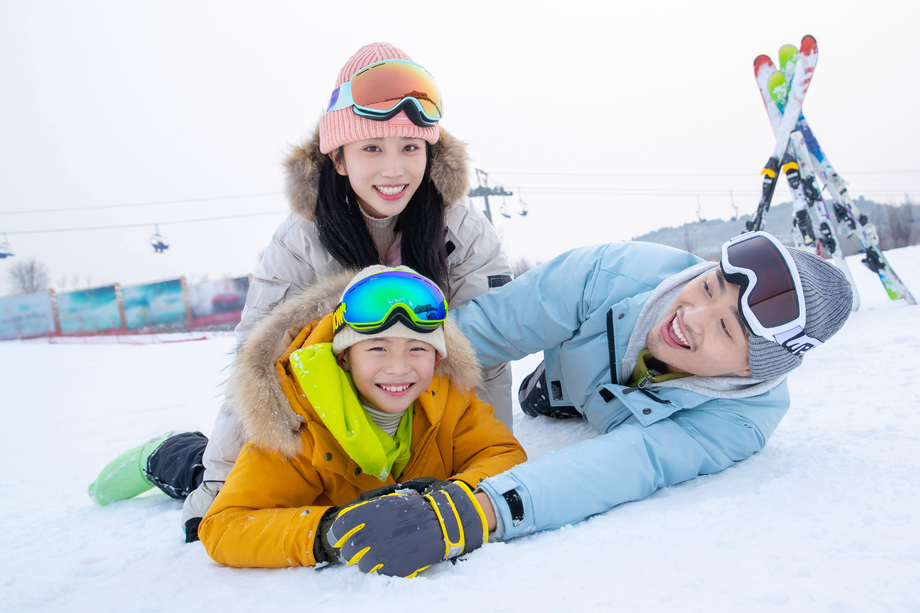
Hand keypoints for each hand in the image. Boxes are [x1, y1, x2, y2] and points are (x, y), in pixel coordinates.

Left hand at [327, 481, 487, 576]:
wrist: (440, 523)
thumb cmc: (414, 510)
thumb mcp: (389, 502)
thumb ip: (366, 511)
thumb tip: (348, 523)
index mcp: (366, 515)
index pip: (339, 529)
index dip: (338, 535)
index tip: (341, 538)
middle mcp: (369, 534)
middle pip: (347, 551)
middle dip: (352, 551)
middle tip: (361, 550)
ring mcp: (379, 553)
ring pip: (360, 564)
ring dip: (366, 560)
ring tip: (378, 554)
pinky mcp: (391, 568)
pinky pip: (377, 572)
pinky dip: (381, 567)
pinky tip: (390, 558)